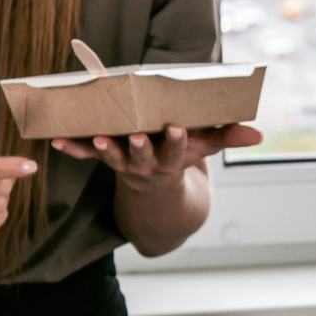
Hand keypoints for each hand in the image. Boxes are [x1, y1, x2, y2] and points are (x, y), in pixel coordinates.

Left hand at [51, 123, 261, 192]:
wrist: (153, 186)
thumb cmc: (179, 155)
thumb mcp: (205, 148)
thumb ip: (228, 138)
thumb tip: (259, 136)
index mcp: (170, 160)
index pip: (176, 151)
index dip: (178, 142)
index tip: (179, 128)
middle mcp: (144, 165)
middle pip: (142, 157)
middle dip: (139, 148)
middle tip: (138, 137)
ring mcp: (122, 163)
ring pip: (112, 157)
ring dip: (103, 149)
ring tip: (97, 140)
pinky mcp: (103, 157)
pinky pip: (85, 154)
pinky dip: (71, 148)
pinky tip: (56, 142)